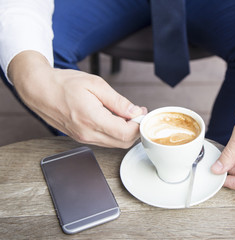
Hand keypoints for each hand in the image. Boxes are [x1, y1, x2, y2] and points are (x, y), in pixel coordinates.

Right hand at [9, 51, 146, 147]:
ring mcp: (83, 138)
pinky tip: (115, 119)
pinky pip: (105, 141)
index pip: (126, 133)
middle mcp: (88, 134)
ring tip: (127, 114)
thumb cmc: (63, 84)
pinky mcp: (81, 137)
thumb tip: (135, 112)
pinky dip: (115, 133)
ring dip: (126, 132)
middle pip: (123, 143)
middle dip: (136, 130)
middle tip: (138, 113)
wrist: (39, 89)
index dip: (139, 125)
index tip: (142, 113)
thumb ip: (117, 101)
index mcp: (92, 119)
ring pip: (115, 144)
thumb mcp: (95, 84)